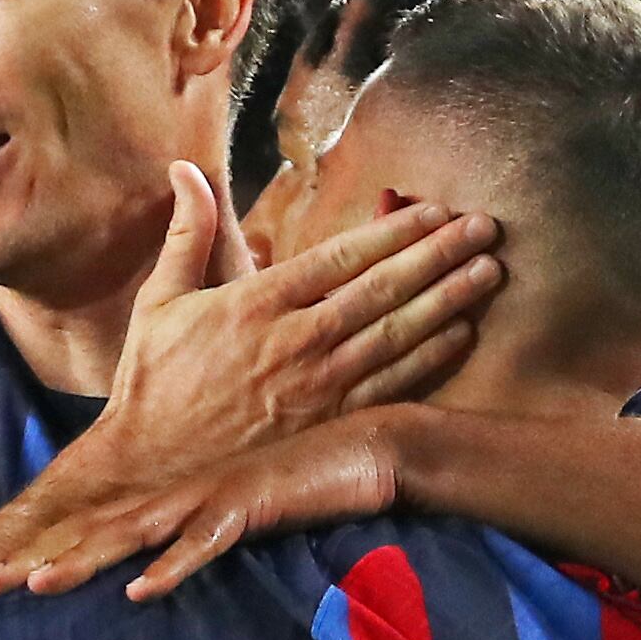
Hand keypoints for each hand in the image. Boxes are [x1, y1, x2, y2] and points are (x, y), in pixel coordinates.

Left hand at [0, 409, 404, 601]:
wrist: (362, 451)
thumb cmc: (297, 486)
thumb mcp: (234, 518)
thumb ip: (195, 539)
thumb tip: (154, 578)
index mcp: (167, 501)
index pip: (92, 529)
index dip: (42, 549)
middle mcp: (174, 497)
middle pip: (93, 533)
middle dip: (37, 557)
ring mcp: (207, 499)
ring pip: (133, 534)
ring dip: (86, 560)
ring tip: (37, 583)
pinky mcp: (246, 506)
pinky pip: (203, 543)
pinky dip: (172, 567)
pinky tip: (140, 592)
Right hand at [68, 168, 496, 491]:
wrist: (151, 470)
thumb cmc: (154, 383)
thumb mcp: (159, 301)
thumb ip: (187, 233)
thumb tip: (184, 169)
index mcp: (255, 303)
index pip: (340, 257)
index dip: (394, 231)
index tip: (434, 210)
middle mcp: (294, 341)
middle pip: (382, 290)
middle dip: (438, 255)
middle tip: (484, 228)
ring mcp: (315, 386)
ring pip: (396, 335)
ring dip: (447, 300)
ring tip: (489, 271)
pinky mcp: (326, 425)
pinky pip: (391, 386)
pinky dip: (430, 359)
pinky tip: (463, 334)